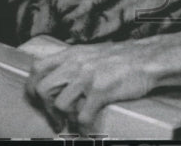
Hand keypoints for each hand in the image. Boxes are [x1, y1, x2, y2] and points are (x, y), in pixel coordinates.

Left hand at [26, 42, 154, 130]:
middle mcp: (76, 63)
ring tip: (70, 124)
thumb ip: (76, 61)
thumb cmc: (124, 58)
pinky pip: (83, 116)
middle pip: (42, 88)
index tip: (37, 100)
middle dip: (45, 108)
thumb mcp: (93, 53)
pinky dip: (82, 127)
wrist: (148, 59)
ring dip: (63, 118)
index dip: (32, 87)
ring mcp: (88, 76)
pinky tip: (87, 129)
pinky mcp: (101, 90)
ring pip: (60, 104)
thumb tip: (60, 77)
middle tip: (54, 118)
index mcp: (72, 53)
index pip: (37, 68)